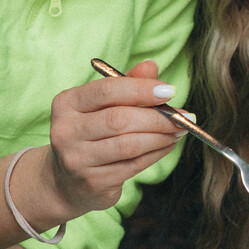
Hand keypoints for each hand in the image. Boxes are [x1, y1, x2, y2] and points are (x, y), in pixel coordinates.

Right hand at [43, 59, 182, 215]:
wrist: (67, 181)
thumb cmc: (91, 134)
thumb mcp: (102, 106)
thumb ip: (126, 84)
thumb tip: (151, 66)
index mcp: (66, 103)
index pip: (107, 91)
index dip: (141, 89)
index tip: (169, 91)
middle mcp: (66, 131)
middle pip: (119, 119)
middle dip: (157, 117)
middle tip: (183, 116)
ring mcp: (76, 159)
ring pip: (129, 145)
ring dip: (161, 136)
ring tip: (178, 130)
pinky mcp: (92, 182)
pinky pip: (133, 165)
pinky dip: (156, 153)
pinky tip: (167, 145)